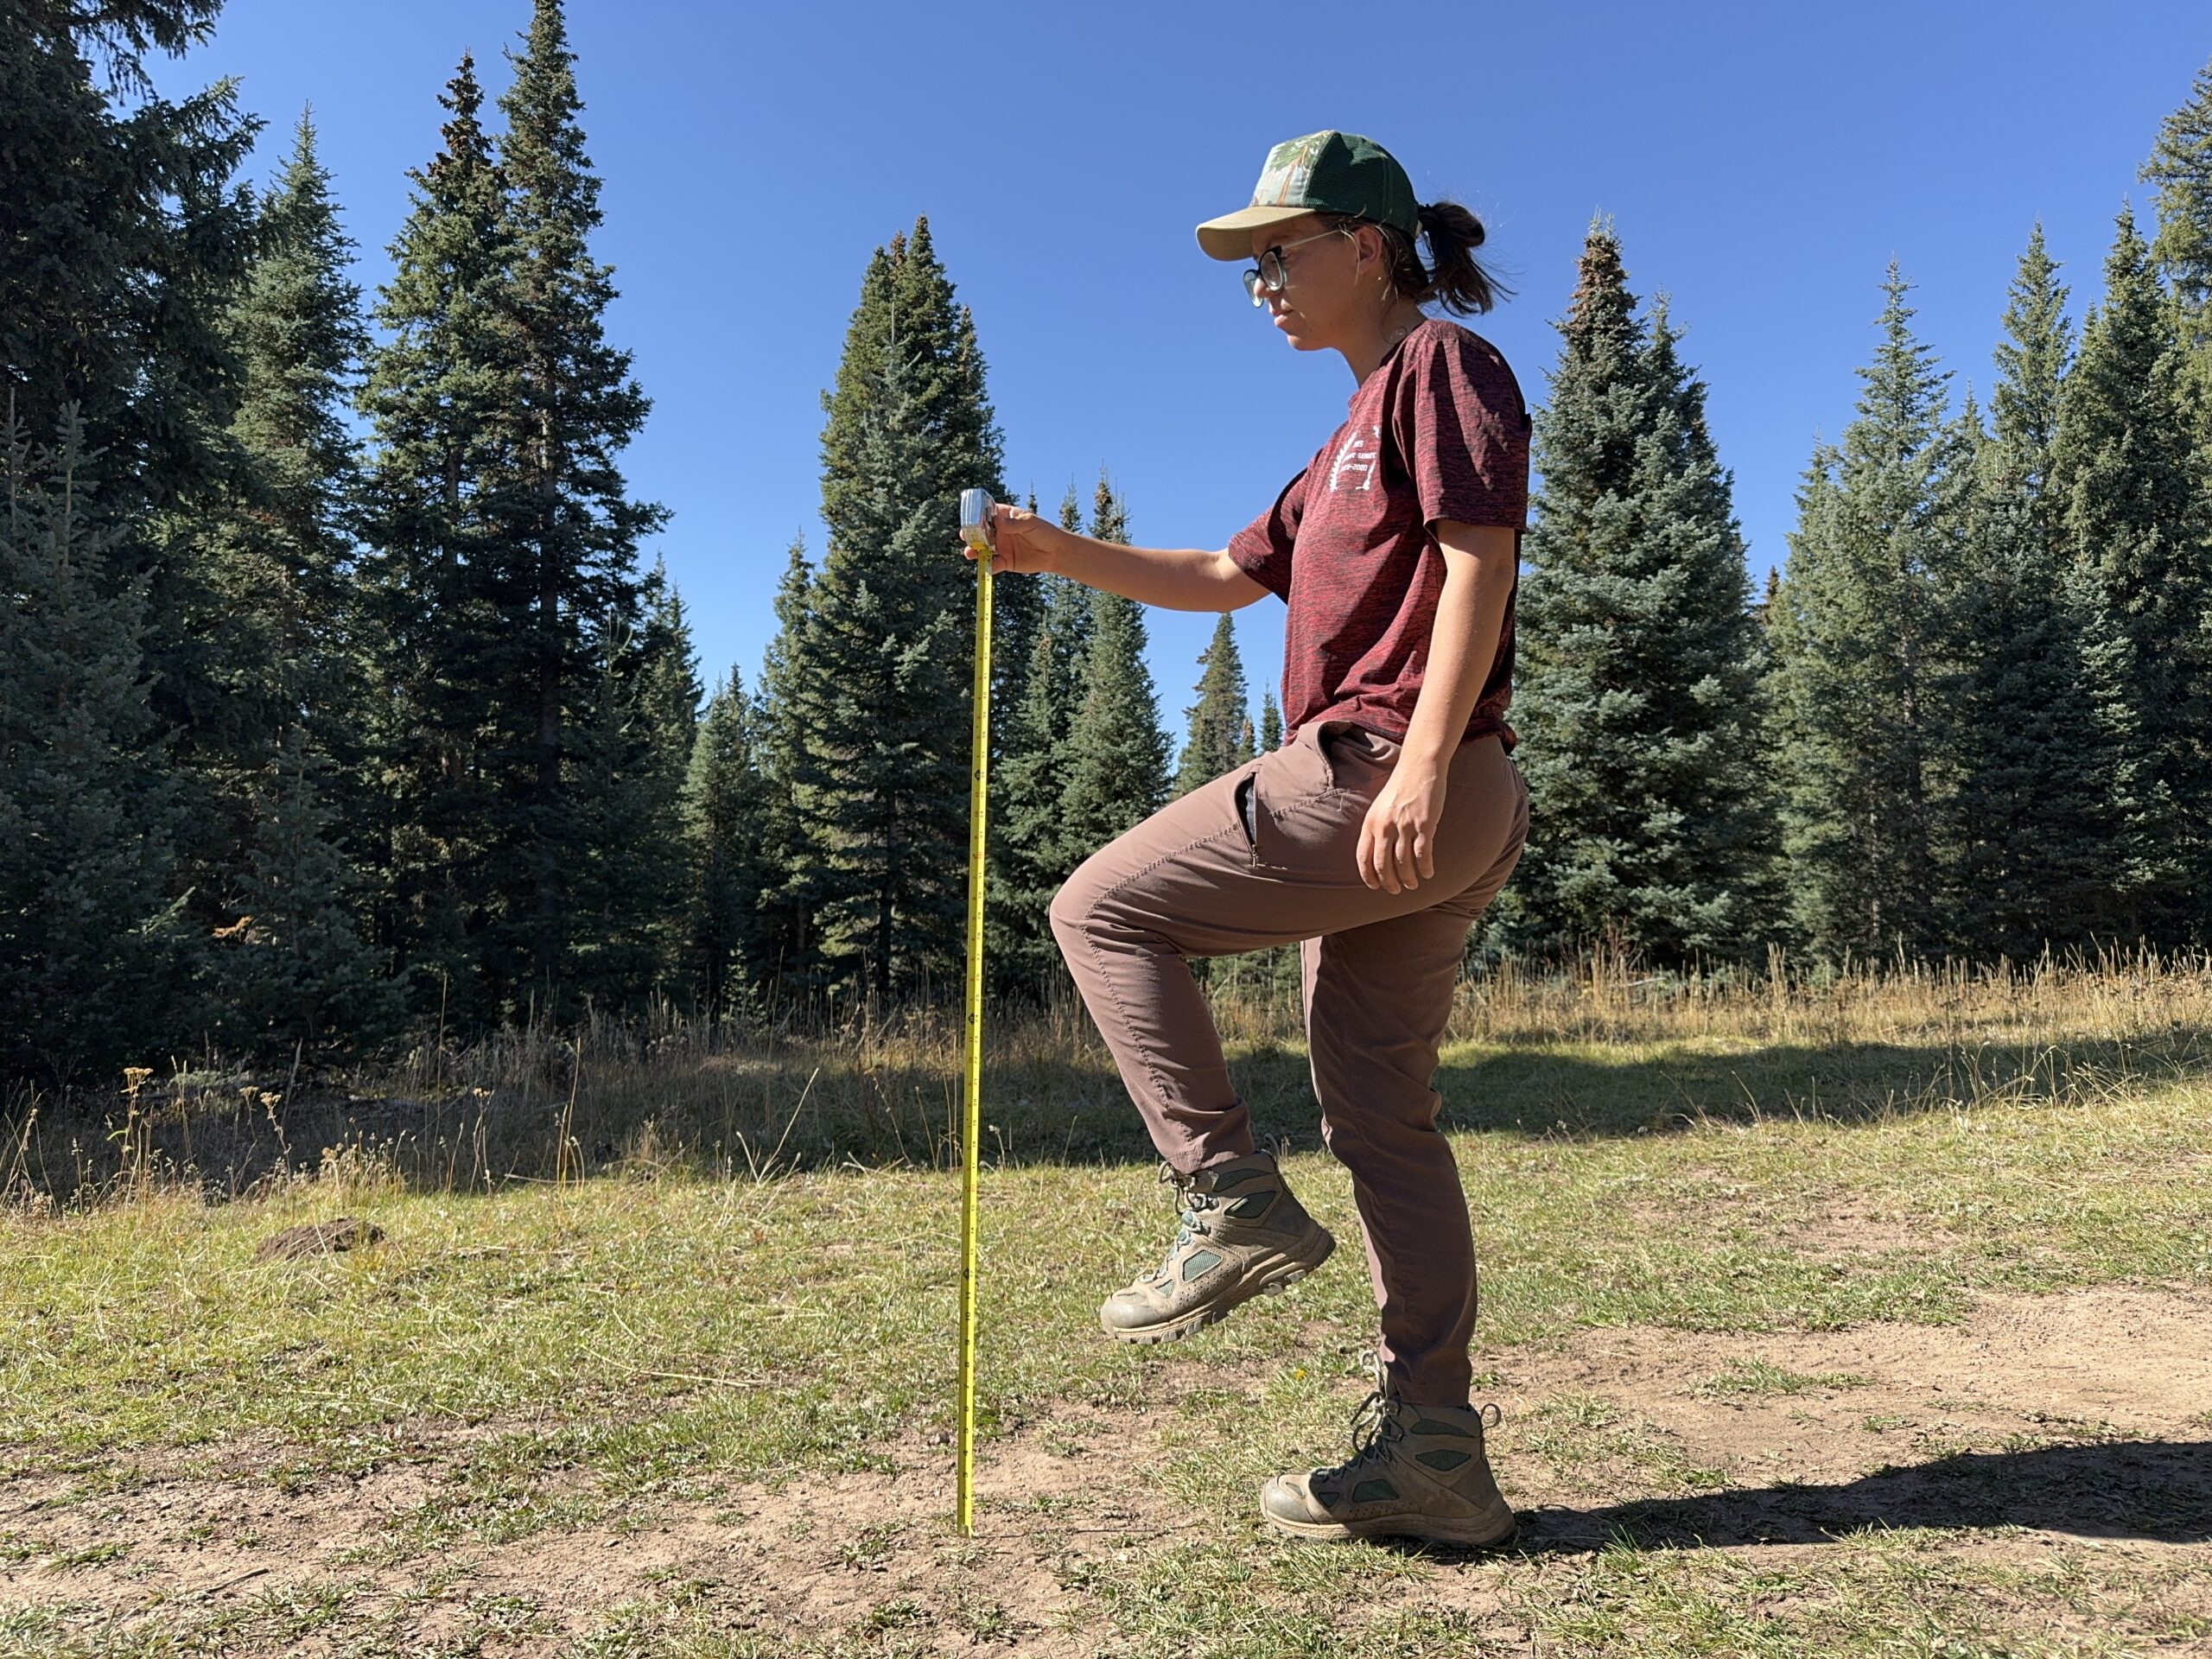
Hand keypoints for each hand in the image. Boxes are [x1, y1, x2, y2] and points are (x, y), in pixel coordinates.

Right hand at [958, 501, 1054, 574]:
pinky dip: (988, 566)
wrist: (1056, 552)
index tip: (971, 517)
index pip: (988, 513)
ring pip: (983, 548)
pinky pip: (993, 564)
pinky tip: (986, 565)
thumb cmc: (1044, 532)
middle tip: (965, 535)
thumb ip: (1013, 524)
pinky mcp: (1005, 561)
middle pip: (981, 532)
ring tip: (969, 552)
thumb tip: (996, 521)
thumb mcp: (1029, 523)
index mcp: (1005, 517)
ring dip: (975, 550)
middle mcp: (1000, 532)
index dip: (978, 514)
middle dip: (971, 533)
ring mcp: (1001, 547)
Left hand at [1357, 761, 1444, 893]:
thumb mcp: (1379, 808)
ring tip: (1412, 884)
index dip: (1369, 876)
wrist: (1418, 767)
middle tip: (1396, 890)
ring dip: (1408, 878)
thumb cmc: (1399, 788)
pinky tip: (1428, 873)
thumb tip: (1376, 855)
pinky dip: (1425, 868)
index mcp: (1370, 823)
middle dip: (1389, 882)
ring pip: (1403, 863)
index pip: (1363, 858)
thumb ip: (1377, 829)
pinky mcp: (1424, 824)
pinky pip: (1423, 854)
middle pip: (1383, 865)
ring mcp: (1404, 826)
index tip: (1375, 886)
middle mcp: (1384, 826)